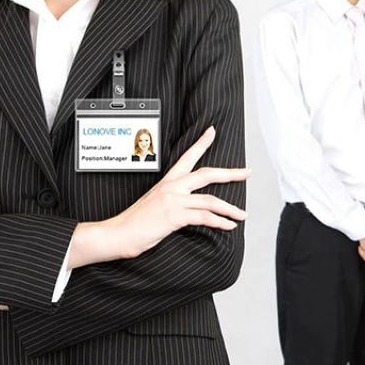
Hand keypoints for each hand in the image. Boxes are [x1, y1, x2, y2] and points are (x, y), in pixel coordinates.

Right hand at [70, 126, 248, 266]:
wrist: (118, 233)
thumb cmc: (135, 222)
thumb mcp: (155, 204)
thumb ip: (172, 200)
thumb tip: (188, 207)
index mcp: (167, 181)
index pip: (187, 156)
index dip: (201, 143)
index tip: (212, 131)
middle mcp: (172, 187)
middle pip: (207, 173)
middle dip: (231, 173)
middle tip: (247, 172)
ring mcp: (174, 200)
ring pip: (211, 200)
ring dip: (230, 208)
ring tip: (242, 214)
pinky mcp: (175, 215)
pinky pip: (205, 217)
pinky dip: (220, 222)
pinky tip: (229, 225)